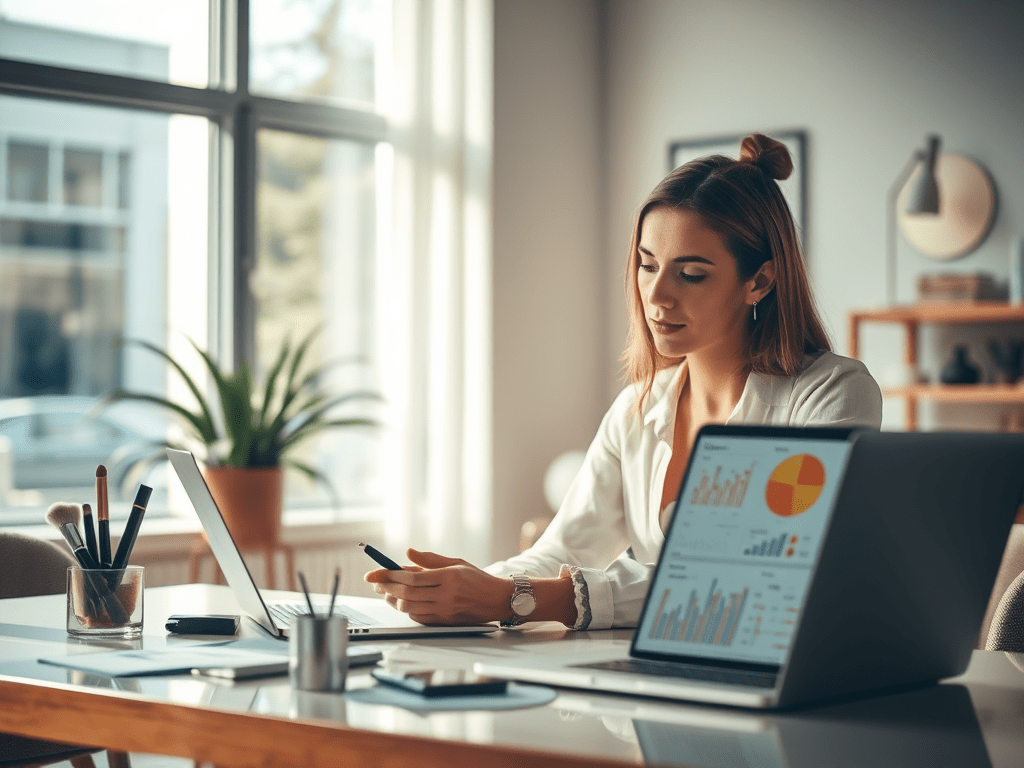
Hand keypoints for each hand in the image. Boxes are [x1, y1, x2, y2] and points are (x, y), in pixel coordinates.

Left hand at [363, 548, 510, 624]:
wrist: (497, 600)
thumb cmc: (477, 579)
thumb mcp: (456, 562)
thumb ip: (430, 559)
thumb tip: (407, 553)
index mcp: (449, 577)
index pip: (412, 578)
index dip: (390, 575)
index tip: (375, 573)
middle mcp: (446, 595)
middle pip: (407, 594)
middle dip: (386, 588)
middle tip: (375, 583)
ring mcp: (445, 610)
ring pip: (409, 608)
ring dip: (393, 600)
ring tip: (386, 592)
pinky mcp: (444, 621)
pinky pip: (418, 617)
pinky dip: (406, 609)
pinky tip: (401, 602)